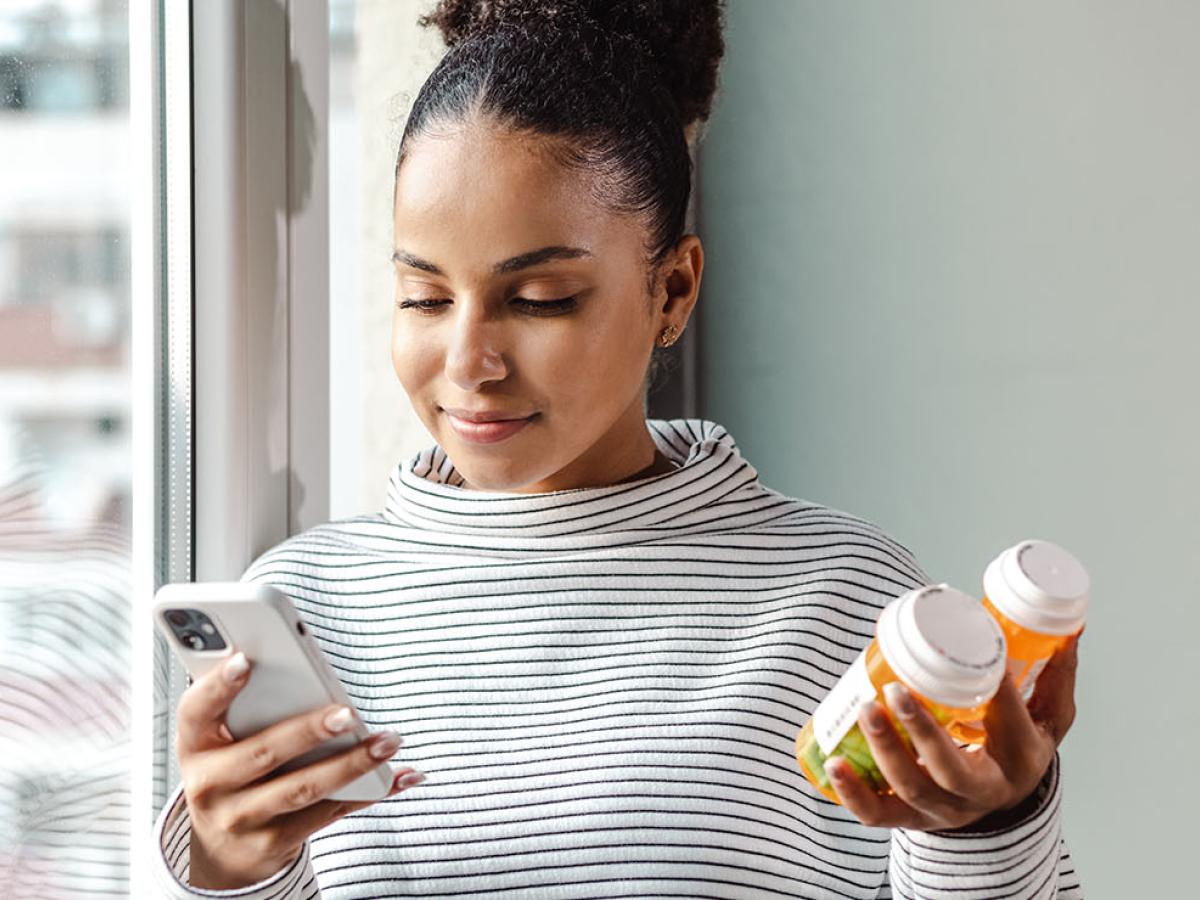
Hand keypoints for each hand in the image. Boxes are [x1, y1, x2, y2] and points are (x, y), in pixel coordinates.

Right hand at [176, 652, 425, 888]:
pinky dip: (368, 793)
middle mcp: (210, 786)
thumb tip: (299, 660)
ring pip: (302, 788)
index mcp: (195, 745)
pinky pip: (328, 814)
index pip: (196, 711)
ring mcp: (241, 819)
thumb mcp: (220, 739)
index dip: (217, 686)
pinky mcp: (273, 843)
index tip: (244, 660)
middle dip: (308, 731)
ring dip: (351, 764)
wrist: (220, 848)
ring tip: (387, 741)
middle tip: (348, 713)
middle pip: (263, 753)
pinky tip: (398, 775)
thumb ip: (247, 703)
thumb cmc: (231, 770)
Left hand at [824, 630, 1080, 830]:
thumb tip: (1070, 627)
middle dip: (922, 732)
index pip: (1010, 723)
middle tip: (896, 691)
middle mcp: (984, 792)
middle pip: (952, 769)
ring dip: (884, 751)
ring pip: (913, 789)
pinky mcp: (912, 819)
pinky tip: (834, 763)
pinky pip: (879, 815)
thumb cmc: (1018, 746)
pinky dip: (853, 792)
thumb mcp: (1048, 717)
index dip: (996, 691)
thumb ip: (1054, 673)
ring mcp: (945, 809)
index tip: (978, 652)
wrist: (1003, 802)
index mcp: (1021, 759)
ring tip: (864, 708)